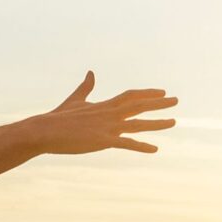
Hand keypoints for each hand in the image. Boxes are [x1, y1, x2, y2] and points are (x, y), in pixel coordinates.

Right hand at [30, 73, 176, 154]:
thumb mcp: (75, 100)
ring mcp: (108, 127)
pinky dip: (142, 146)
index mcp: (104, 105)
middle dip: (159, 103)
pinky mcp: (103, 141)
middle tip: (176, 100)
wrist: (45, 130)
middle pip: (140, 105)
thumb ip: (86, 87)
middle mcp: (110, 114)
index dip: (147, 93)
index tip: (162, 92)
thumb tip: (91, 72)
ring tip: (174, 122)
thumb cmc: (58, 117)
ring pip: (138, 123)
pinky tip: (155, 149)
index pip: (131, 96)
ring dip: (157, 122)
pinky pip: (127, 143)